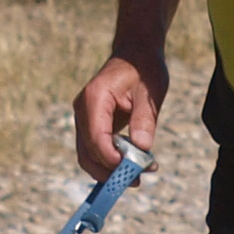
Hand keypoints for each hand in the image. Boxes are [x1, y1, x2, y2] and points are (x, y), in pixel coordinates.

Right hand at [74, 53, 165, 177]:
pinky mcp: (91, 124)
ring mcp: (84, 117)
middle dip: (110, 171)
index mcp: (95, 98)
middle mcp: (83, 110)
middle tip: (137, 180)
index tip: (133, 172)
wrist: (135, 53)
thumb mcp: (150, 91)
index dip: (112, 159)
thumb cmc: (143, 68)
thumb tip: (142, 148)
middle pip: (88, 152)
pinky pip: (95, 149)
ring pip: (88, 155)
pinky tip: (131, 166)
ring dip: (110, 170)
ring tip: (139, 175)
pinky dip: (110, 161)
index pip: (96, 138)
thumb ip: (145, 119)